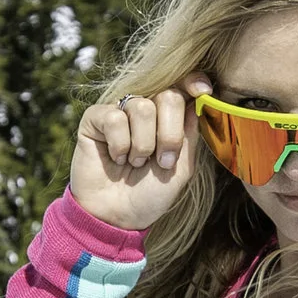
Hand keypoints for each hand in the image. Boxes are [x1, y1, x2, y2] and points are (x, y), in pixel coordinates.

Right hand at [69, 83, 203, 233]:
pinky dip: (120, 144)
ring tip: (135, 163)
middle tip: (162, 161)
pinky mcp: (94, 118)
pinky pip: (114, 117)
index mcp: (168, 117)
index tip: (203, 91)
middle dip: (170, 133)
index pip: (183, 85)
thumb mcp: (181, 167)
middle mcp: (145, 108)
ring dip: (143, 145)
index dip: (194, 81)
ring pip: (142, 107)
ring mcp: (119, 110)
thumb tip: (196, 100)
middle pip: (168, 95)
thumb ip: (190, 133)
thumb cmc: (150, 194)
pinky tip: (115, 158)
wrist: (117, 216)